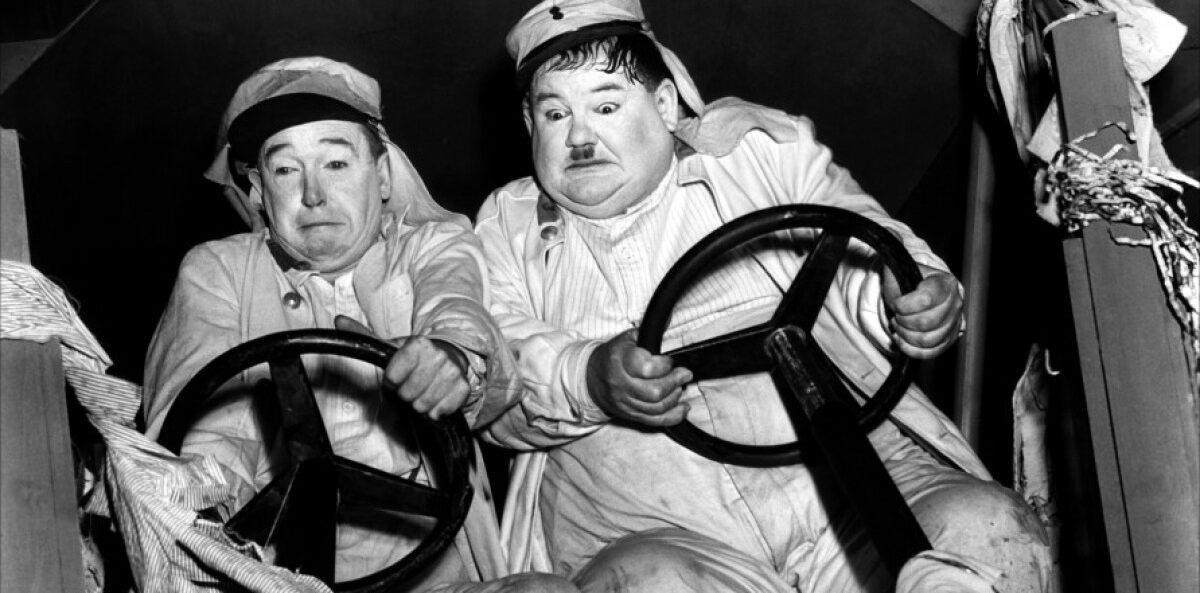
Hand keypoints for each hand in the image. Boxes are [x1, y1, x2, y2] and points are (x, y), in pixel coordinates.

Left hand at [335, 316, 469, 419]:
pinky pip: (439, 412)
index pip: (392, 378)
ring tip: (424, 391)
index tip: (398, 375)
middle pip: (406, 395)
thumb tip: (338, 320)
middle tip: (412, 384)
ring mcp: (452, 373)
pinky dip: (435, 411)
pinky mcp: (463, 389)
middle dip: (406, 394)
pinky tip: (437, 398)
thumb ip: (364, 336)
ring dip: (420, 403)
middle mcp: (438, 356)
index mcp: (418, 344)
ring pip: (422, 406)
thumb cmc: (417, 356)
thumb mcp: (392, 346)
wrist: (451, 357)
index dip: (391, 380)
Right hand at [586, 329, 692, 425]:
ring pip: (657, 408)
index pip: (645, 368)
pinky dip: (674, 416)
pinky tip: (683, 407)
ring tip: (679, 386)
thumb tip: (668, 323)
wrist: (591, 378)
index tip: (669, 360)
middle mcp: (621, 384)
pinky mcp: (631, 415)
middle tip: (684, 373)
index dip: (663, 365)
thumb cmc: (613, 356)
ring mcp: (625, 403)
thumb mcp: (625, 339)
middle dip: (675, 382)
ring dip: (675, 396)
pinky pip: (655, 421)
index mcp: (618, 361)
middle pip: (654, 392)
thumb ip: (646, 334)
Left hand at [881, 266, 963, 358]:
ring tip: (899, 326)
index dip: (905, 305)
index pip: (926, 299)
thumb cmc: (908, 284)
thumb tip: (888, 258)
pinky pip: (931, 352)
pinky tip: (902, 340)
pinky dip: (911, 349)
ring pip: (928, 340)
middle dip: (904, 322)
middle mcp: (956, 303)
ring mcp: (954, 323)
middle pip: (927, 322)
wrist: (916, 296)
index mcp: (946, 282)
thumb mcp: (899, 272)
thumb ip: (893, 268)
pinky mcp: (949, 339)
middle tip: (896, 316)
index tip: (896, 304)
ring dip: (906, 336)